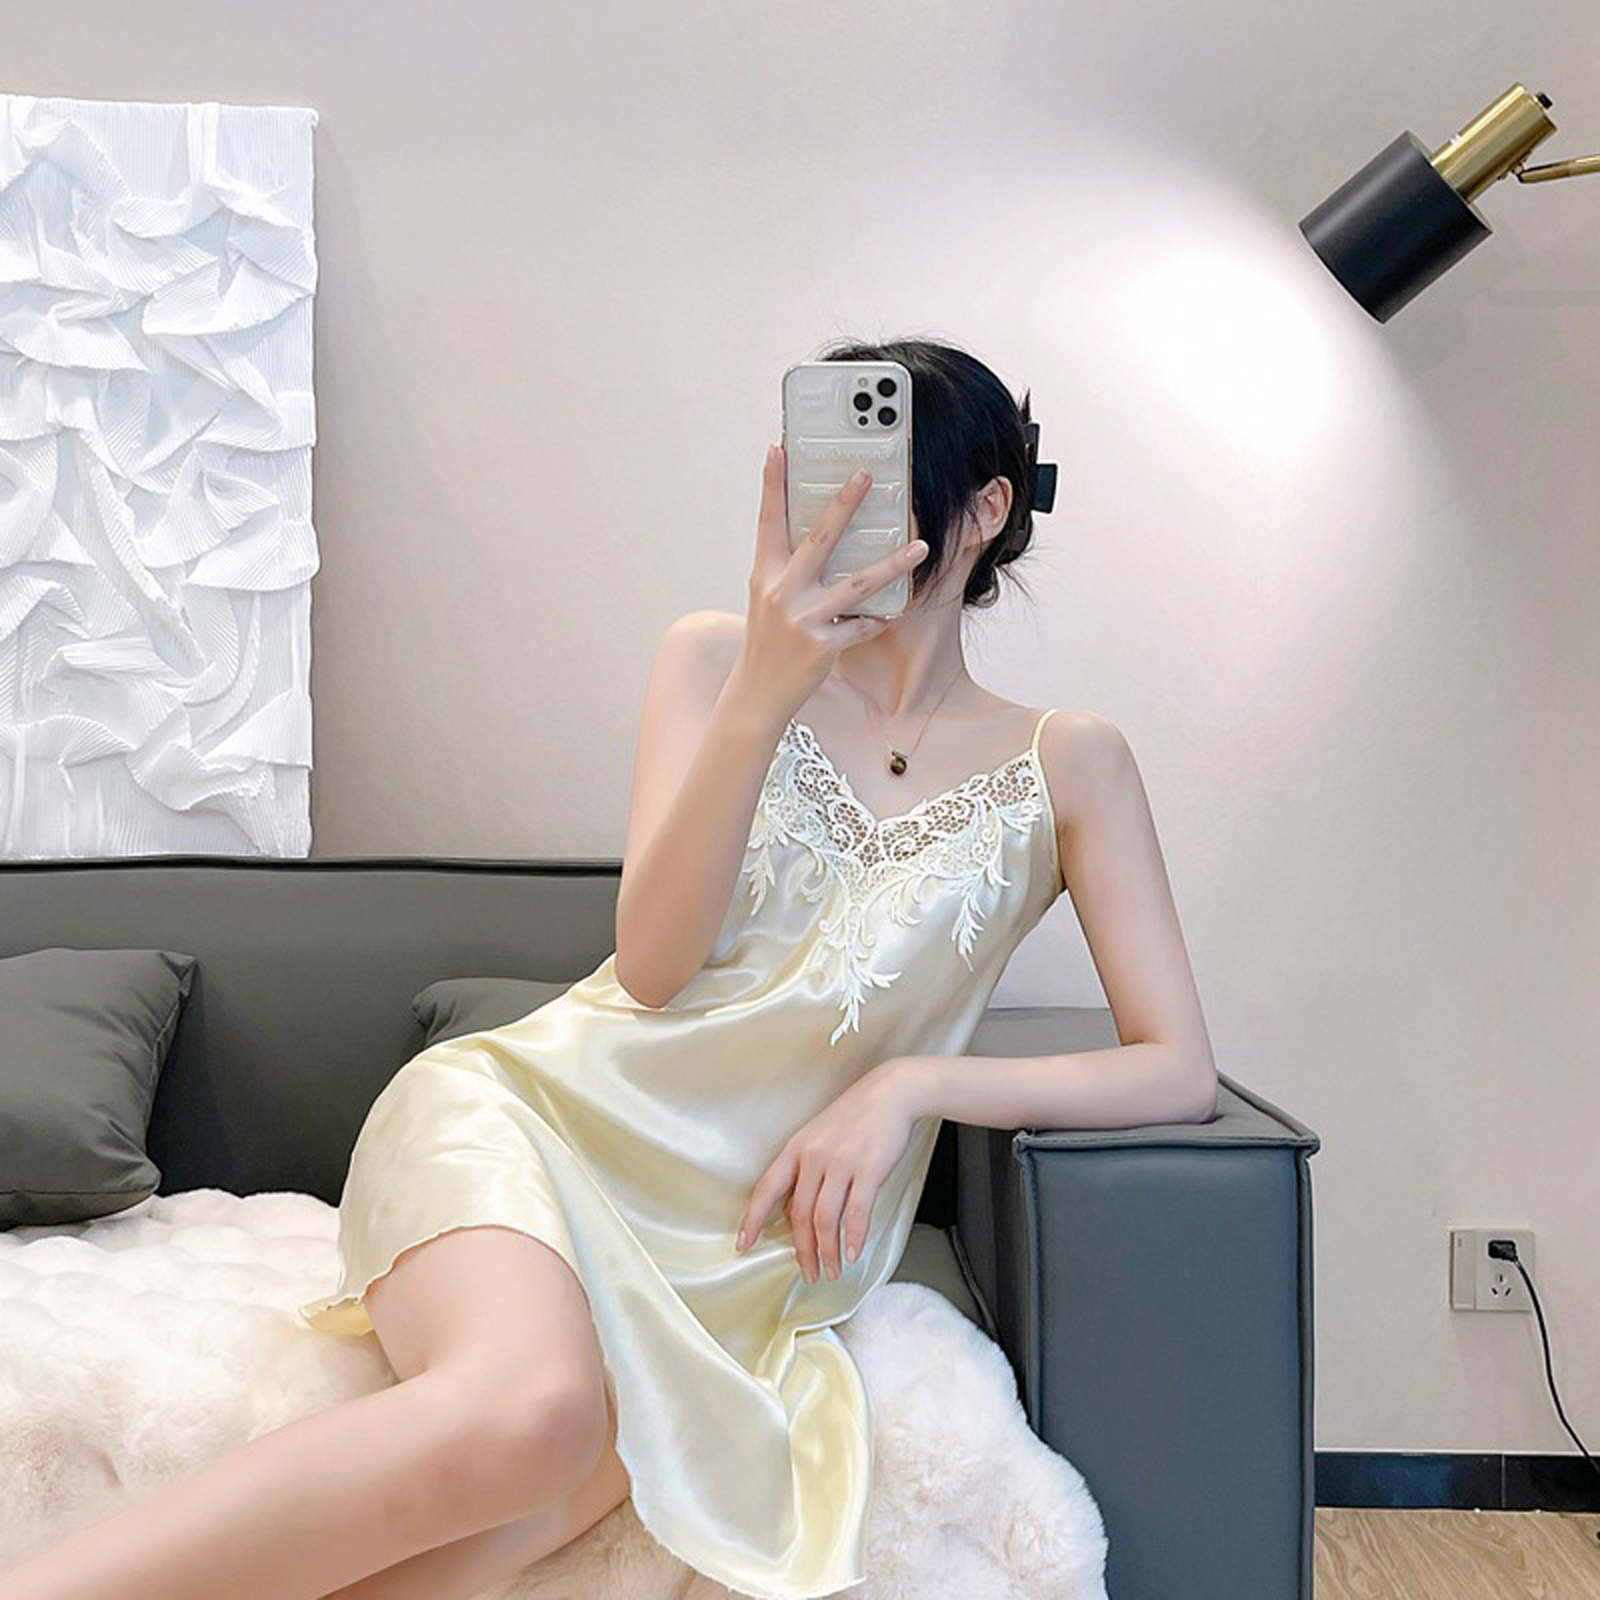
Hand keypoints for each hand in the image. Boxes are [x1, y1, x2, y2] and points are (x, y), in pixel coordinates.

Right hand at [731, 443, 930, 722]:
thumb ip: (789, 568)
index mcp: (765, 575)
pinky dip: (879, 617)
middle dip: (845, 503)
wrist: (758, 693)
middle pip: (819, 538)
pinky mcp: (823, 646)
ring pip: (858, 583)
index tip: (778, 449)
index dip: (772, 484)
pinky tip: (893, 612)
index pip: (768, 521)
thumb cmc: (767, 641)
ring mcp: (803, 620)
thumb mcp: (768, 598)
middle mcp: (782, 592)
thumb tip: (819, 534)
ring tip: (921, 546)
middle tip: (866, 474)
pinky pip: (862, 623)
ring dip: (894, 563)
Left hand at [733, 1061, 919, 1282]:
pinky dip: (854, 1237)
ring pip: (826, 1219)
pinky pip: (857, 1212)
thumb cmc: (854, 1117)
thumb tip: (795, 1213)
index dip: (752, 1220)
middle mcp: (813, 1157)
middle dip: (803, 1251)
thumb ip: (804, 1173)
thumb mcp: (818, 1138)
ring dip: (828, 1252)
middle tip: (809, 1274)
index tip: (743, 1245)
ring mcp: (841, 1163)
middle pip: (799, 1215)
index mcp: (795, 1149)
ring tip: (833, 1270)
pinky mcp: (869, 1169)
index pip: (766, 1190)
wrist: (891, 1093)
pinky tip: (854, 1252)